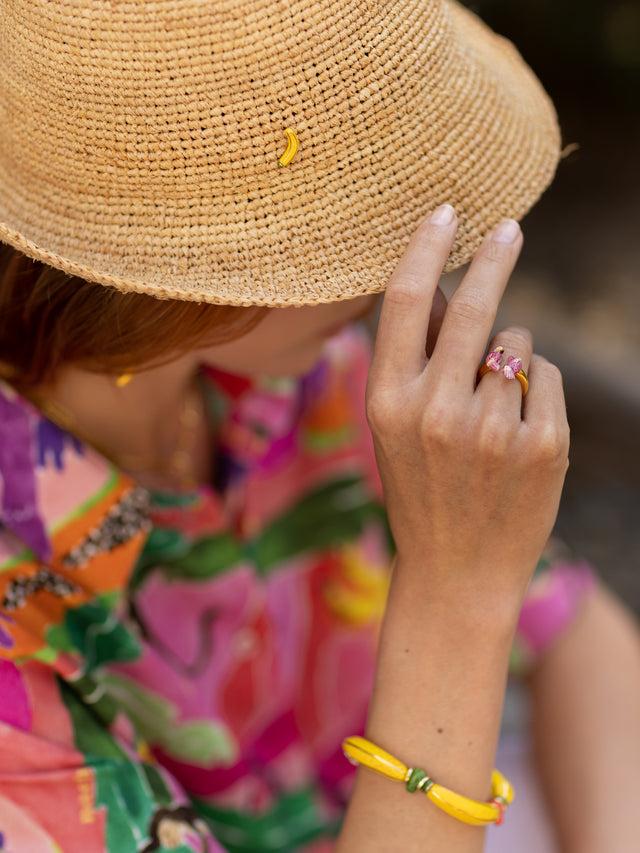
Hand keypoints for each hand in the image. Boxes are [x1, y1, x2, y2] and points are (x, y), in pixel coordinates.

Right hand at [366, 205, 569, 614]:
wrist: (458, 571)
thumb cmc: (422, 490)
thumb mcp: (396, 426)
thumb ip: (416, 357)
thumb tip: (444, 285)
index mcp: (387, 402)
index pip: (407, 302)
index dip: (426, 248)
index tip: (444, 212)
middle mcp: (436, 410)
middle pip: (474, 305)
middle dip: (494, 257)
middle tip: (509, 227)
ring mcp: (493, 428)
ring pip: (517, 342)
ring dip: (509, 357)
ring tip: (492, 411)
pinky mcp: (543, 443)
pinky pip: (545, 375)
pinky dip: (535, 388)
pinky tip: (517, 433)